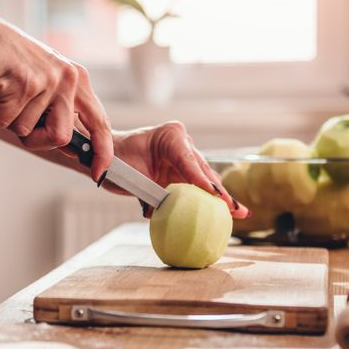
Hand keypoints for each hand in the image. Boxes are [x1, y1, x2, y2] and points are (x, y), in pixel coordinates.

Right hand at [0, 11, 111, 181]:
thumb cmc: (5, 62)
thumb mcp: (43, 81)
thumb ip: (58, 108)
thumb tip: (69, 146)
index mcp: (77, 79)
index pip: (98, 121)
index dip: (102, 150)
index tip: (99, 172)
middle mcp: (67, 78)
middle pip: (60, 137)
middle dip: (35, 139)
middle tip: (15, 118)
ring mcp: (46, 80)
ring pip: (25, 130)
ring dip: (4, 118)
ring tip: (0, 92)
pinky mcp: (22, 84)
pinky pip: (4, 120)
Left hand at [110, 121, 249, 218]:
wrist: (109, 156)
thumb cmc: (115, 159)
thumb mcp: (130, 174)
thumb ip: (150, 191)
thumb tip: (162, 212)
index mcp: (171, 135)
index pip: (189, 161)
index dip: (203, 181)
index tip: (214, 196)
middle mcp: (182, 143)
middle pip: (203, 171)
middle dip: (219, 192)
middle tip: (233, 208)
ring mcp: (184, 156)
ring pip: (205, 179)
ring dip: (220, 197)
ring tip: (239, 213)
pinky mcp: (183, 170)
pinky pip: (197, 186)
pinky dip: (209, 199)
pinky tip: (227, 212)